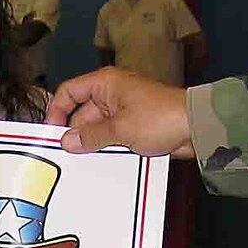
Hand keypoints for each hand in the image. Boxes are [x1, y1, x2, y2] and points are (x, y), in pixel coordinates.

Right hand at [45, 68, 195, 157]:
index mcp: (105, 83)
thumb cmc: (160, 118)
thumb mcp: (120, 129)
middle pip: (82, 113)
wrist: (196, 127)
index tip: (51, 133)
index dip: (57, 110)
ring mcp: (123, 111)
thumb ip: (91, 136)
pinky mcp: (134, 127)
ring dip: (92, 144)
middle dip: (76, 134)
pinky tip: (102, 163)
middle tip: (67, 156)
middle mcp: (111, 94)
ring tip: (84, 163)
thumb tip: (67, 141)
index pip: (69, 91)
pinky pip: (112, 137)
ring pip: (97, 129)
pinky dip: (107, 148)